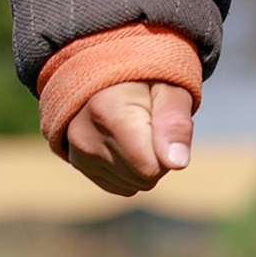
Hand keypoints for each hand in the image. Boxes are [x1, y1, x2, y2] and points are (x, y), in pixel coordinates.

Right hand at [62, 80, 193, 195]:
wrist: (108, 71)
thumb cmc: (146, 77)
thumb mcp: (170, 89)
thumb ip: (176, 123)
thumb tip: (177, 163)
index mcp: (108, 112)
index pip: (151, 167)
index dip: (166, 149)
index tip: (159, 120)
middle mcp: (86, 137)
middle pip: (143, 178)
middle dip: (156, 158)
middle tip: (149, 123)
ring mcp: (78, 152)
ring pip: (132, 184)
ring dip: (143, 164)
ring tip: (135, 129)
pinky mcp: (78, 162)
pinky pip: (119, 185)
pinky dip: (129, 169)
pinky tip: (124, 141)